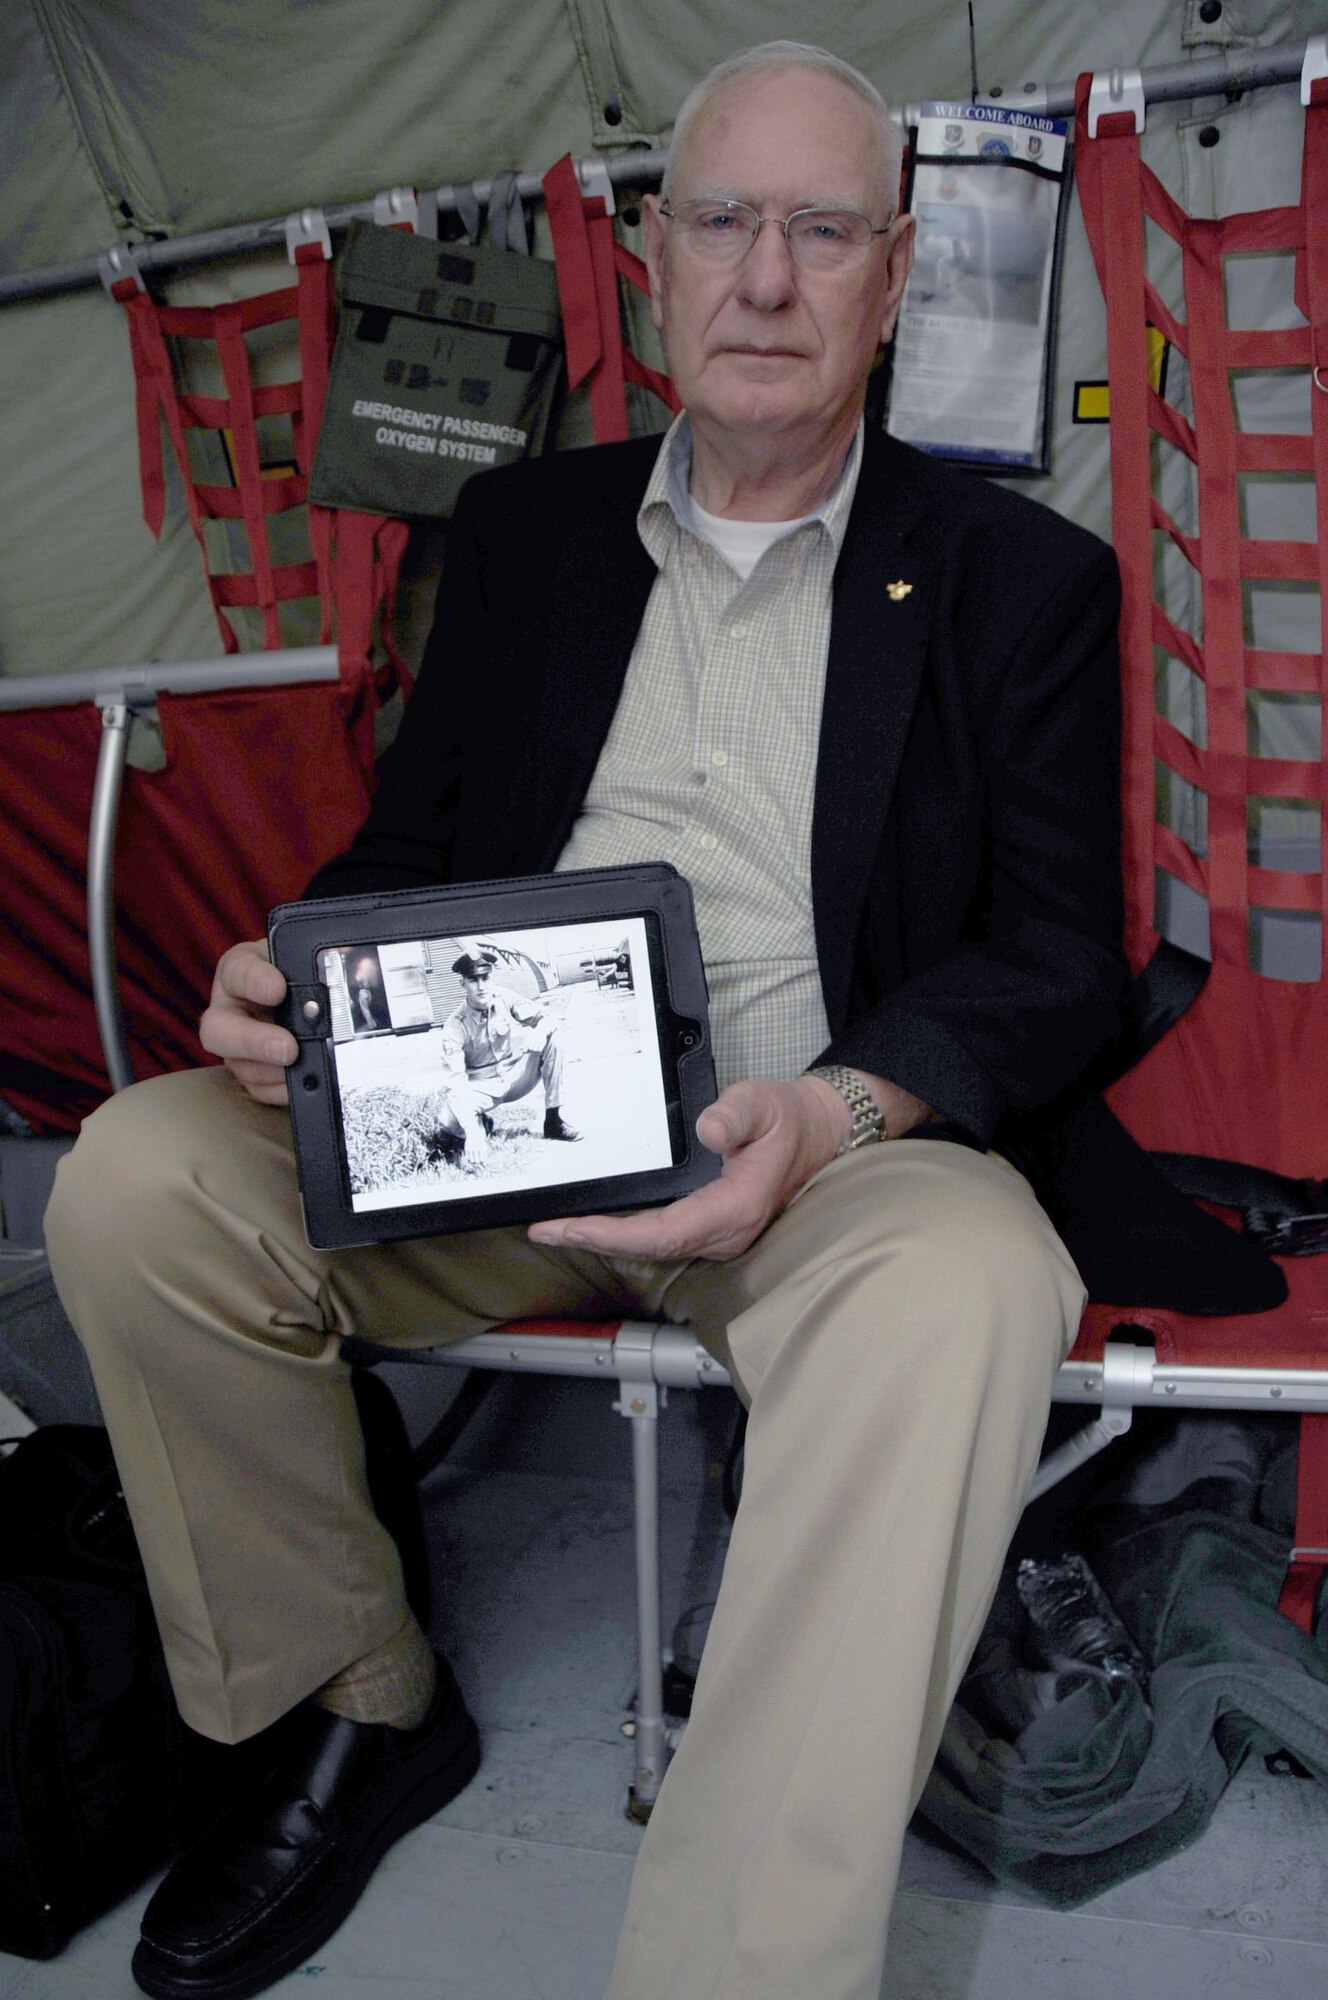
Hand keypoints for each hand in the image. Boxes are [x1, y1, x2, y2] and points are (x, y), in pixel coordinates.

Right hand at [198, 939, 296, 1105]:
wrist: (311, 994)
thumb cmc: (300, 972)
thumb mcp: (301, 958)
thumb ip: (306, 967)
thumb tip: (324, 988)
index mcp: (238, 972)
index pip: (237, 973)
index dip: (255, 982)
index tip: (277, 989)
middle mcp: (229, 1012)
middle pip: (218, 1031)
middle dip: (253, 1042)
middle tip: (287, 1047)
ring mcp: (237, 1048)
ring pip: (240, 1067)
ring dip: (272, 1071)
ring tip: (301, 1066)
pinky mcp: (255, 1075)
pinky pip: (261, 1090)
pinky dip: (282, 1090)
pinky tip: (304, 1083)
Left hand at [527, 1074, 847, 1262]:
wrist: (816, 1133)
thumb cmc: (787, 1119)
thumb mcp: (762, 1103)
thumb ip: (735, 1114)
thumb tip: (708, 1130)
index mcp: (733, 1209)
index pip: (662, 1233)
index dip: (612, 1235)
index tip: (571, 1226)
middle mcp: (724, 1232)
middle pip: (648, 1247)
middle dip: (594, 1240)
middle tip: (544, 1229)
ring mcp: (717, 1234)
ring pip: (652, 1246)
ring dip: (605, 1239)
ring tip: (558, 1229)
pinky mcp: (710, 1226)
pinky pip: (661, 1236)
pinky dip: (624, 1232)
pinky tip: (597, 1223)